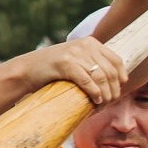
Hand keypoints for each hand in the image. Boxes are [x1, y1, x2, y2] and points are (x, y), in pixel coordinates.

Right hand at [12, 37, 129, 105]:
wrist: (26, 69)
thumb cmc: (52, 69)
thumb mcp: (76, 60)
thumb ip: (93, 63)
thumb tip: (118, 80)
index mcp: (91, 42)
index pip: (117, 61)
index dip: (121, 78)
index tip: (117, 91)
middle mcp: (85, 45)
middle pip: (111, 72)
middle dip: (113, 91)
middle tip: (108, 103)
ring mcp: (75, 54)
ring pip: (101, 78)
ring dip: (105, 96)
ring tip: (101, 105)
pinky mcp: (65, 64)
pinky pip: (87, 81)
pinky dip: (94, 93)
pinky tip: (94, 102)